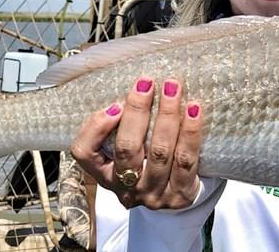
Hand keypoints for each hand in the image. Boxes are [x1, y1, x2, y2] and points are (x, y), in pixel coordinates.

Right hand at [70, 77, 203, 210]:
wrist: (180, 195)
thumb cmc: (148, 161)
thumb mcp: (126, 149)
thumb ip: (121, 125)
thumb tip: (133, 90)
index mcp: (105, 175)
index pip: (85, 153)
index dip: (96, 128)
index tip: (115, 104)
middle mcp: (127, 189)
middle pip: (127, 149)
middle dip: (137, 112)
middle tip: (146, 83)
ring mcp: (154, 194)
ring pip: (159, 152)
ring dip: (167, 115)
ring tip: (172, 88)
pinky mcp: (181, 194)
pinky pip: (186, 160)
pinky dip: (190, 132)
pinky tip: (193, 109)